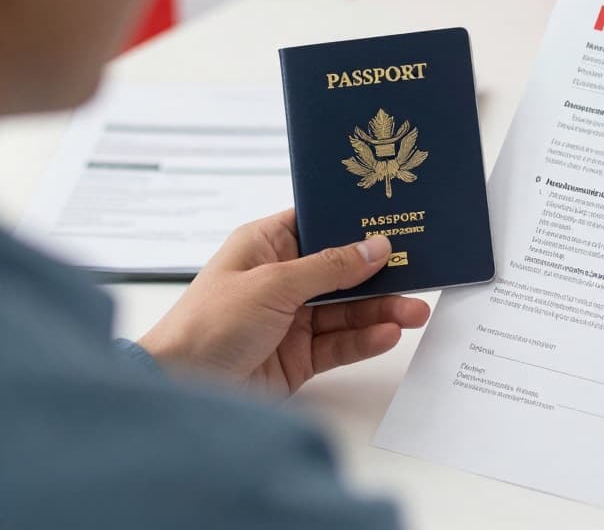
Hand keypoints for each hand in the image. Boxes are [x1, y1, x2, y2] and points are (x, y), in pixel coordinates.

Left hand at [139, 209, 429, 395]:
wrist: (178, 389)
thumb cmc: (206, 325)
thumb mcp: (272, 284)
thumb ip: (329, 267)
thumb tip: (375, 246)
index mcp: (265, 247)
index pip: (318, 225)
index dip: (354, 222)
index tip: (395, 219)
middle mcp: (280, 279)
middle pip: (342, 271)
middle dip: (381, 273)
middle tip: (420, 271)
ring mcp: (290, 320)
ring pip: (348, 310)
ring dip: (382, 310)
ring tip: (416, 311)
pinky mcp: (298, 357)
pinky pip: (341, 344)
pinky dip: (366, 340)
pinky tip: (389, 334)